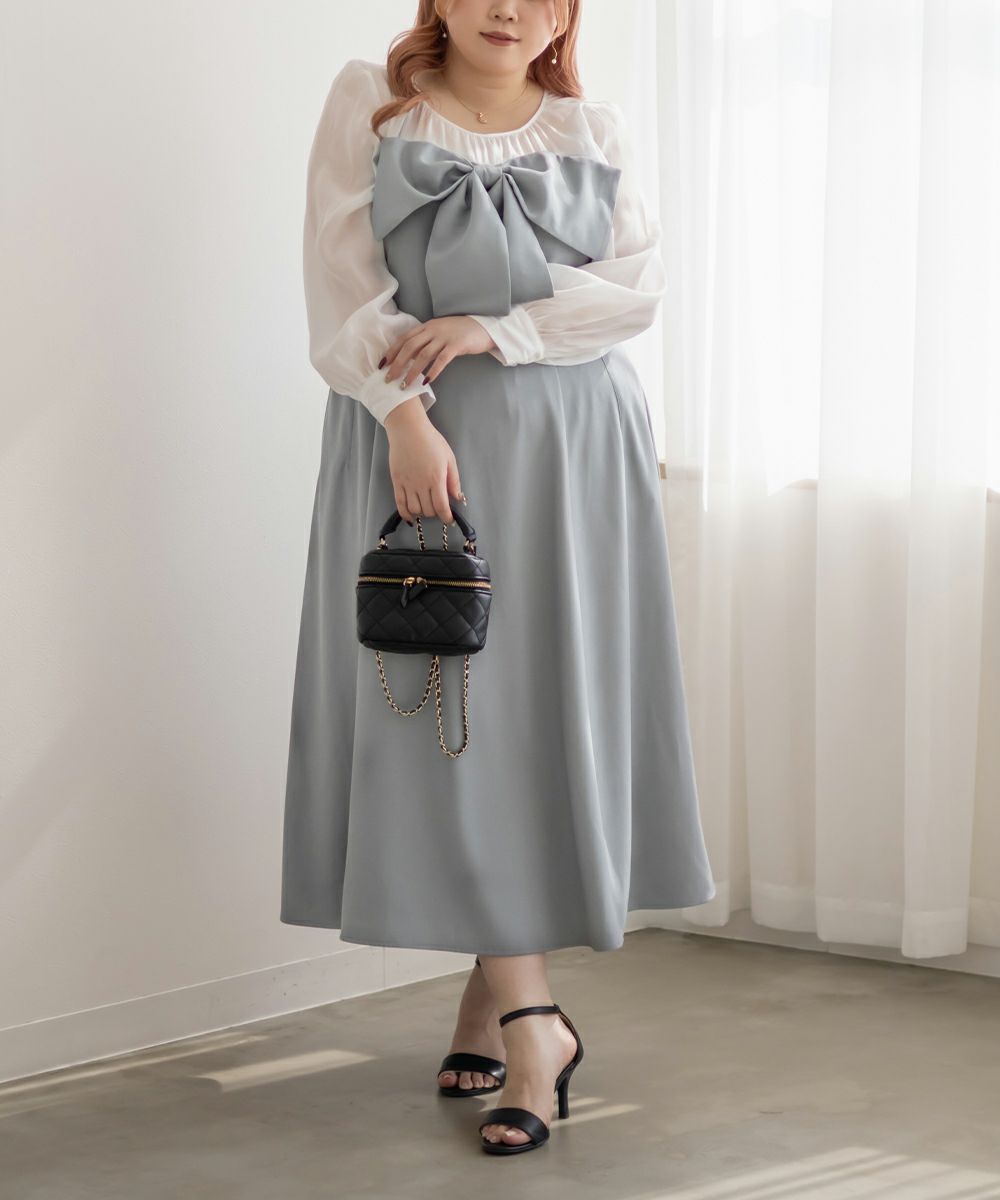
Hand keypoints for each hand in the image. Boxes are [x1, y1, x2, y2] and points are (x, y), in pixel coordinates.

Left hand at [378, 316, 497, 389]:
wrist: (483, 327)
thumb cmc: (459, 333)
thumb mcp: (439, 333)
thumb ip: (425, 341)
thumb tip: (408, 356)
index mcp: (426, 326)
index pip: (404, 339)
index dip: (391, 351)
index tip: (381, 365)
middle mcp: (433, 330)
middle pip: (409, 347)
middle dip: (397, 364)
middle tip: (388, 379)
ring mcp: (445, 337)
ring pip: (423, 355)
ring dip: (412, 371)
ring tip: (405, 385)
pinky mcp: (457, 345)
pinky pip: (442, 359)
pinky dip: (433, 371)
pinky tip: (427, 381)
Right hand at [383, 399, 464, 525]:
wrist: (408, 429)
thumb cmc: (431, 441)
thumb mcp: (449, 458)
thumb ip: (454, 480)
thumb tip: (457, 498)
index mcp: (436, 478)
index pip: (441, 507)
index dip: (446, 517)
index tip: (449, 519)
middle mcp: (421, 484)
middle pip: (428, 510)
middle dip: (436, 512)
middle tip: (438, 507)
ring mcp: (407, 484)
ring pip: (415, 509)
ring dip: (422, 512)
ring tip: (426, 506)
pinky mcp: (396, 482)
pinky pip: (400, 504)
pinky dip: (405, 513)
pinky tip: (410, 516)